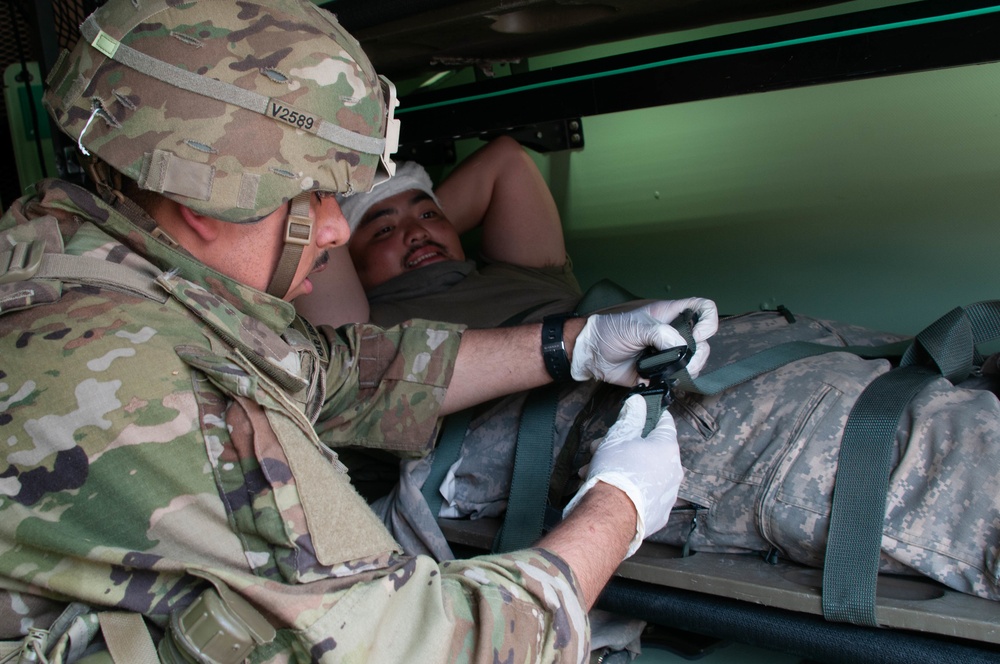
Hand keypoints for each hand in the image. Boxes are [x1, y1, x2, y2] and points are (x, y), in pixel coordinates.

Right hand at [562, 395, 682, 557]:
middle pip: (648, 450)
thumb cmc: (616, 471)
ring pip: (644, 473)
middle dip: (623, 446)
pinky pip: (645, 494)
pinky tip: (608, 490)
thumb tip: (639, 402)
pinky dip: (630, 489)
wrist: (612, 515)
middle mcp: (674, 470)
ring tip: (594, 471)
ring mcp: (668, 494)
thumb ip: (631, 416)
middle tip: (601, 447)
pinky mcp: (659, 513)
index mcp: (668, 447)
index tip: (641, 412)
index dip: (650, 415)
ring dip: (621, 468)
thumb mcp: (619, 436)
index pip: (665, 422)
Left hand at [570, 297, 718, 385]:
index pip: (702, 309)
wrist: (593, 355)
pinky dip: (676, 382)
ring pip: (695, 362)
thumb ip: (659, 333)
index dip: (708, 320)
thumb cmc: (611, 331)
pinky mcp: (661, 372)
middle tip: (685, 361)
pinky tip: (663, 380)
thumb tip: (680, 348)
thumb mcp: (635, 326)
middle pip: (703, 341)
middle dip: (700, 353)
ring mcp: (669, 354)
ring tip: (673, 372)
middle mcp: (673, 334)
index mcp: (670, 315)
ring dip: (690, 369)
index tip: (698, 334)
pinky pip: (678, 379)